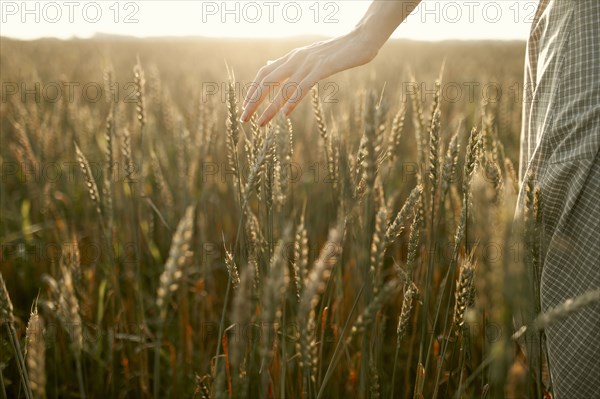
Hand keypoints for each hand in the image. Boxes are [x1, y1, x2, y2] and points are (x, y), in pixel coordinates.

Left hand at [240, 29, 378, 125]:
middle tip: (244, 119)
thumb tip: (274, 65)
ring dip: (269, 107)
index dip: (253, 90)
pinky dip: (292, 100)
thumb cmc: (341, 50)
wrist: (363, 37)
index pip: (265, 73)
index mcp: (294, 57)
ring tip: (260, 123)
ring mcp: (309, 63)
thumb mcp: (313, 55)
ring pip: (283, 88)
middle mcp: (296, 59)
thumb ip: (295, 63)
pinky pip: (303, 86)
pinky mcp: (323, 68)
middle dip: (253, 101)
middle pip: (266, 81)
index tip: (245, 106)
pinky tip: (284, 113)